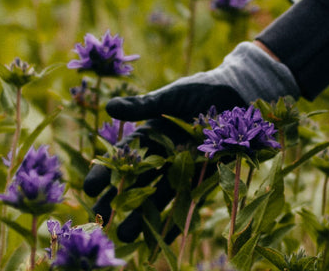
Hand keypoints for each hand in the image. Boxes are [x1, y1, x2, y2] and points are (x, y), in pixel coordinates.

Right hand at [83, 42, 297, 241]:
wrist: (238, 93)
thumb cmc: (201, 91)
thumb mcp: (170, 97)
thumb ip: (142, 106)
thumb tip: (109, 106)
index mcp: (152, 136)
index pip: (125, 156)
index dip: (107, 171)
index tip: (89, 187)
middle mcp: (165, 156)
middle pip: (138, 181)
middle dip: (118, 199)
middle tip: (99, 217)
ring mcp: (184, 169)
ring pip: (159, 196)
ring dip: (143, 215)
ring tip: (125, 234)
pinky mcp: (205, 178)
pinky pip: (189, 201)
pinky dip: (177, 219)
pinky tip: (162, 237)